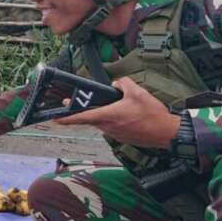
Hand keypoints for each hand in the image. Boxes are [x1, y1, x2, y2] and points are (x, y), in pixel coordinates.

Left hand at [56, 77, 179, 148]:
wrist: (166, 133)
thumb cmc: (152, 115)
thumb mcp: (138, 92)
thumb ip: (123, 84)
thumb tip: (116, 84)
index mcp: (108, 115)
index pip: (82, 117)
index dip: (66, 118)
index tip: (55, 118)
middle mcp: (108, 127)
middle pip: (89, 118)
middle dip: (80, 110)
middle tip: (71, 103)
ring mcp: (114, 133)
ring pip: (100, 121)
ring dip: (99, 113)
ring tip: (108, 104)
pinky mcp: (121, 136)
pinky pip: (110, 125)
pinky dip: (111, 118)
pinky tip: (121, 113)